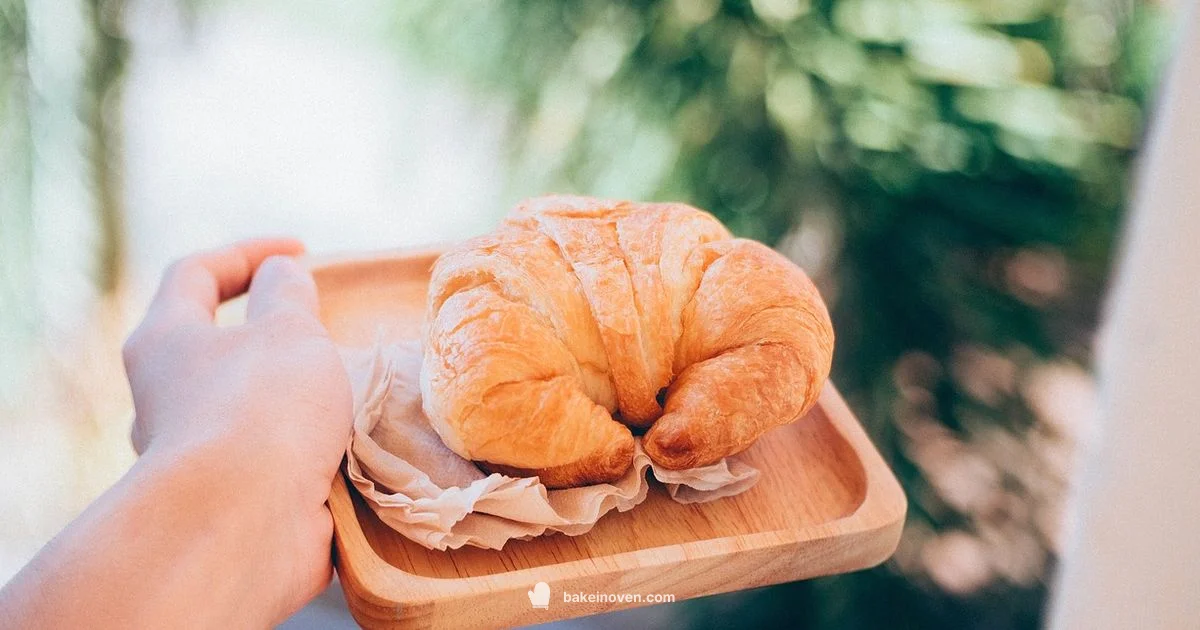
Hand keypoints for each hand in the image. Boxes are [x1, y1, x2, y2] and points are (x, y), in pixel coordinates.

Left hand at [121, 238, 352, 624]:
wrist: (244, 525)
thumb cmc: (263, 410)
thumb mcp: (289, 330)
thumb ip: (288, 292)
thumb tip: (281, 275)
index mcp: (165, 340)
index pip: (195, 272)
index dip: (249, 252)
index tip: (302, 252)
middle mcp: (165, 396)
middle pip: (217, 344)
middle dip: (275, 333)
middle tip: (325, 330)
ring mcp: (193, 453)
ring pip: (246, 406)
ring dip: (294, 396)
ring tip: (346, 391)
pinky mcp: (226, 500)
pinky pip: (267, 458)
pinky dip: (302, 447)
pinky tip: (344, 447)